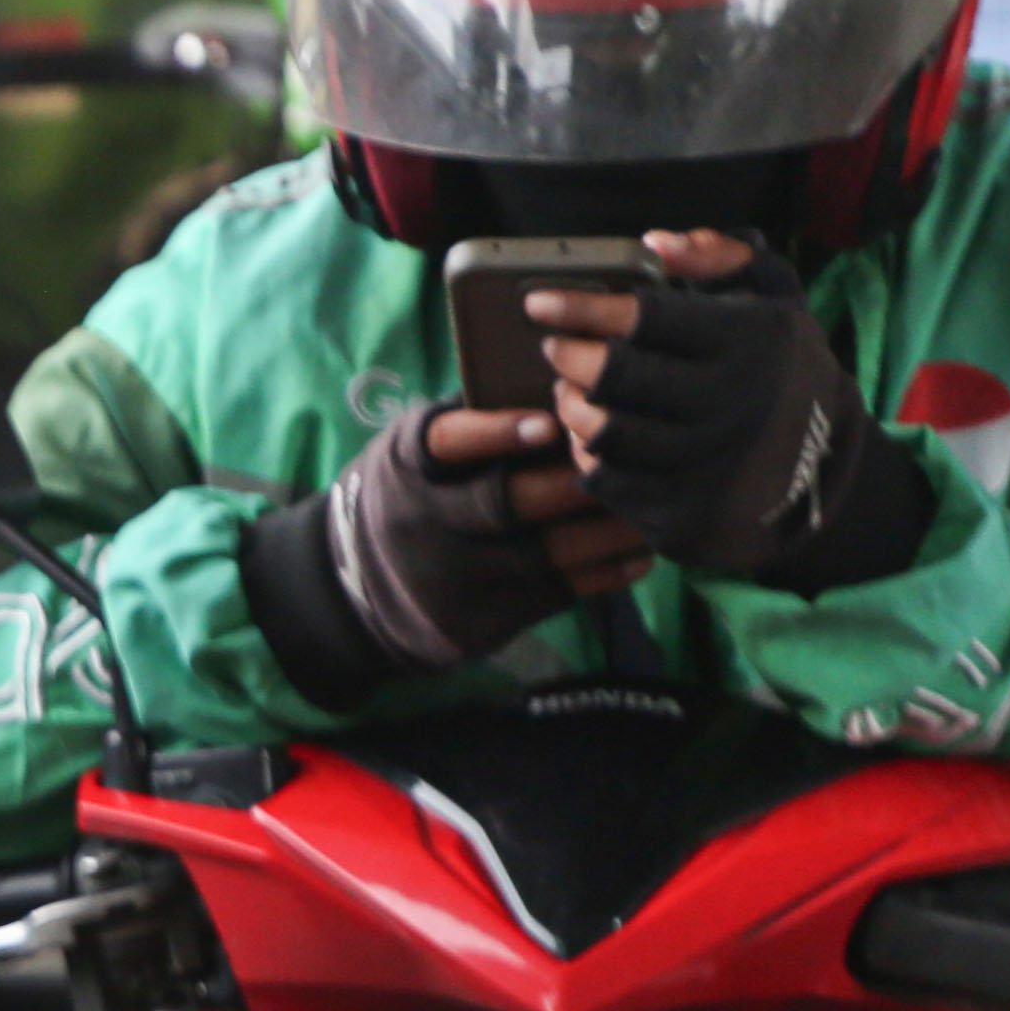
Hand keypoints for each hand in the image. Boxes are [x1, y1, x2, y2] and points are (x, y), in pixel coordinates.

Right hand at [308, 398, 648, 677]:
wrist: (360, 591)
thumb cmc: (418, 496)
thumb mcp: (418, 456)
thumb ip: (475, 429)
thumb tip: (568, 391)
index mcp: (408, 464)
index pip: (444, 442)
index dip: (494, 432)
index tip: (549, 423)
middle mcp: (425, 521)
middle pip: (502, 502)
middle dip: (569, 484)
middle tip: (627, 465)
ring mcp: (454, 576)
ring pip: (541, 553)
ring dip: (604, 532)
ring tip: (649, 509)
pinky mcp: (481, 619)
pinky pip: (554, 594)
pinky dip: (604, 573)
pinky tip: (639, 553)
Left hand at [526, 229, 920, 584]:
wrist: (822, 470)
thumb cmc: (779, 370)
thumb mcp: (774, 302)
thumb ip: (722, 259)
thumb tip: (656, 242)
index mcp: (750, 346)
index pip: (647, 319)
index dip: (583, 307)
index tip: (539, 302)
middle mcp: (732, 409)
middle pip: (615, 377)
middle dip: (570, 356)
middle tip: (556, 347)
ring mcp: (709, 468)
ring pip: (603, 431)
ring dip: (572, 404)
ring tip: (571, 386)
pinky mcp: (686, 516)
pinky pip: (606, 481)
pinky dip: (586, 452)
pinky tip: (589, 431)